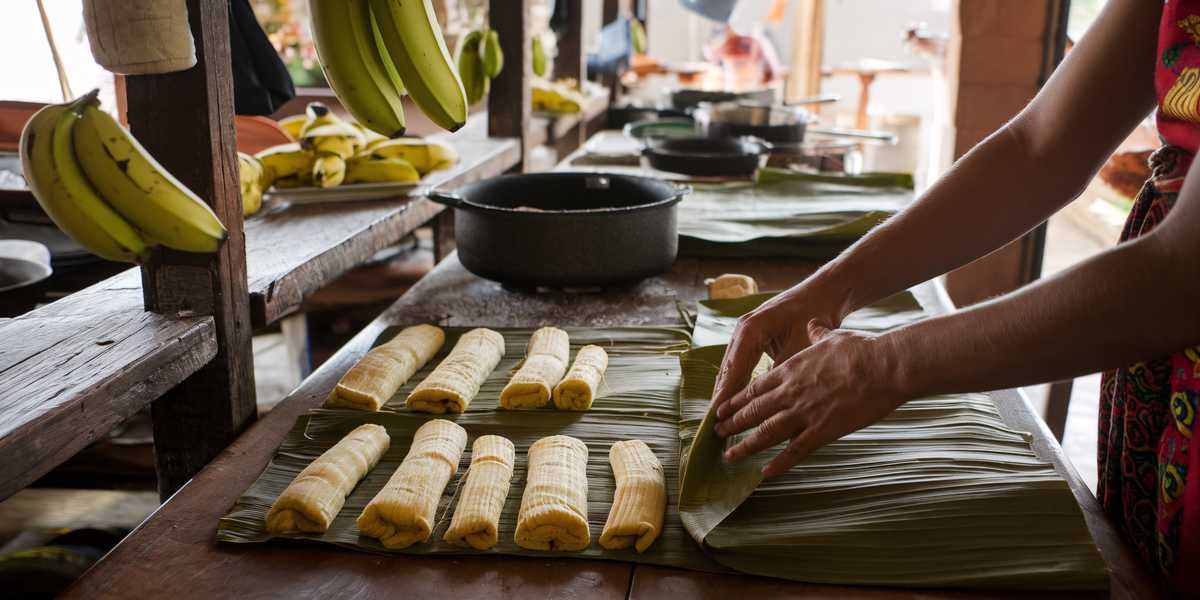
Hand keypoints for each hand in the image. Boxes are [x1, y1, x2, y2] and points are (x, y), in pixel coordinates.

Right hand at [710, 281, 844, 418]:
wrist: (823, 292)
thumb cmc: (815, 313)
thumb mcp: (801, 346)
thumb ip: (783, 372)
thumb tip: (772, 401)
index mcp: (751, 330)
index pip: (734, 369)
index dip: (726, 394)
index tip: (717, 416)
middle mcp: (742, 329)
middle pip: (726, 369)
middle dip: (720, 396)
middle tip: (713, 423)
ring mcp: (744, 331)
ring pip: (730, 366)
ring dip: (725, 390)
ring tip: (718, 417)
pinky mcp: (751, 336)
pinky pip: (739, 362)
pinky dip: (735, 381)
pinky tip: (732, 399)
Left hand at [713, 321, 909, 477]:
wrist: (884, 366)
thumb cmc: (861, 350)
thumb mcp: (832, 336)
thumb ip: (816, 334)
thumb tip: (811, 325)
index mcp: (790, 370)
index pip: (754, 388)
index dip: (736, 401)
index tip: (722, 409)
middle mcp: (791, 392)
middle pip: (753, 411)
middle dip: (733, 424)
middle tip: (717, 434)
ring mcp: (804, 413)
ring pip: (766, 433)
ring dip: (745, 447)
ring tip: (729, 457)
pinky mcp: (822, 431)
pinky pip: (795, 452)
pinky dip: (778, 464)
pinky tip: (765, 473)